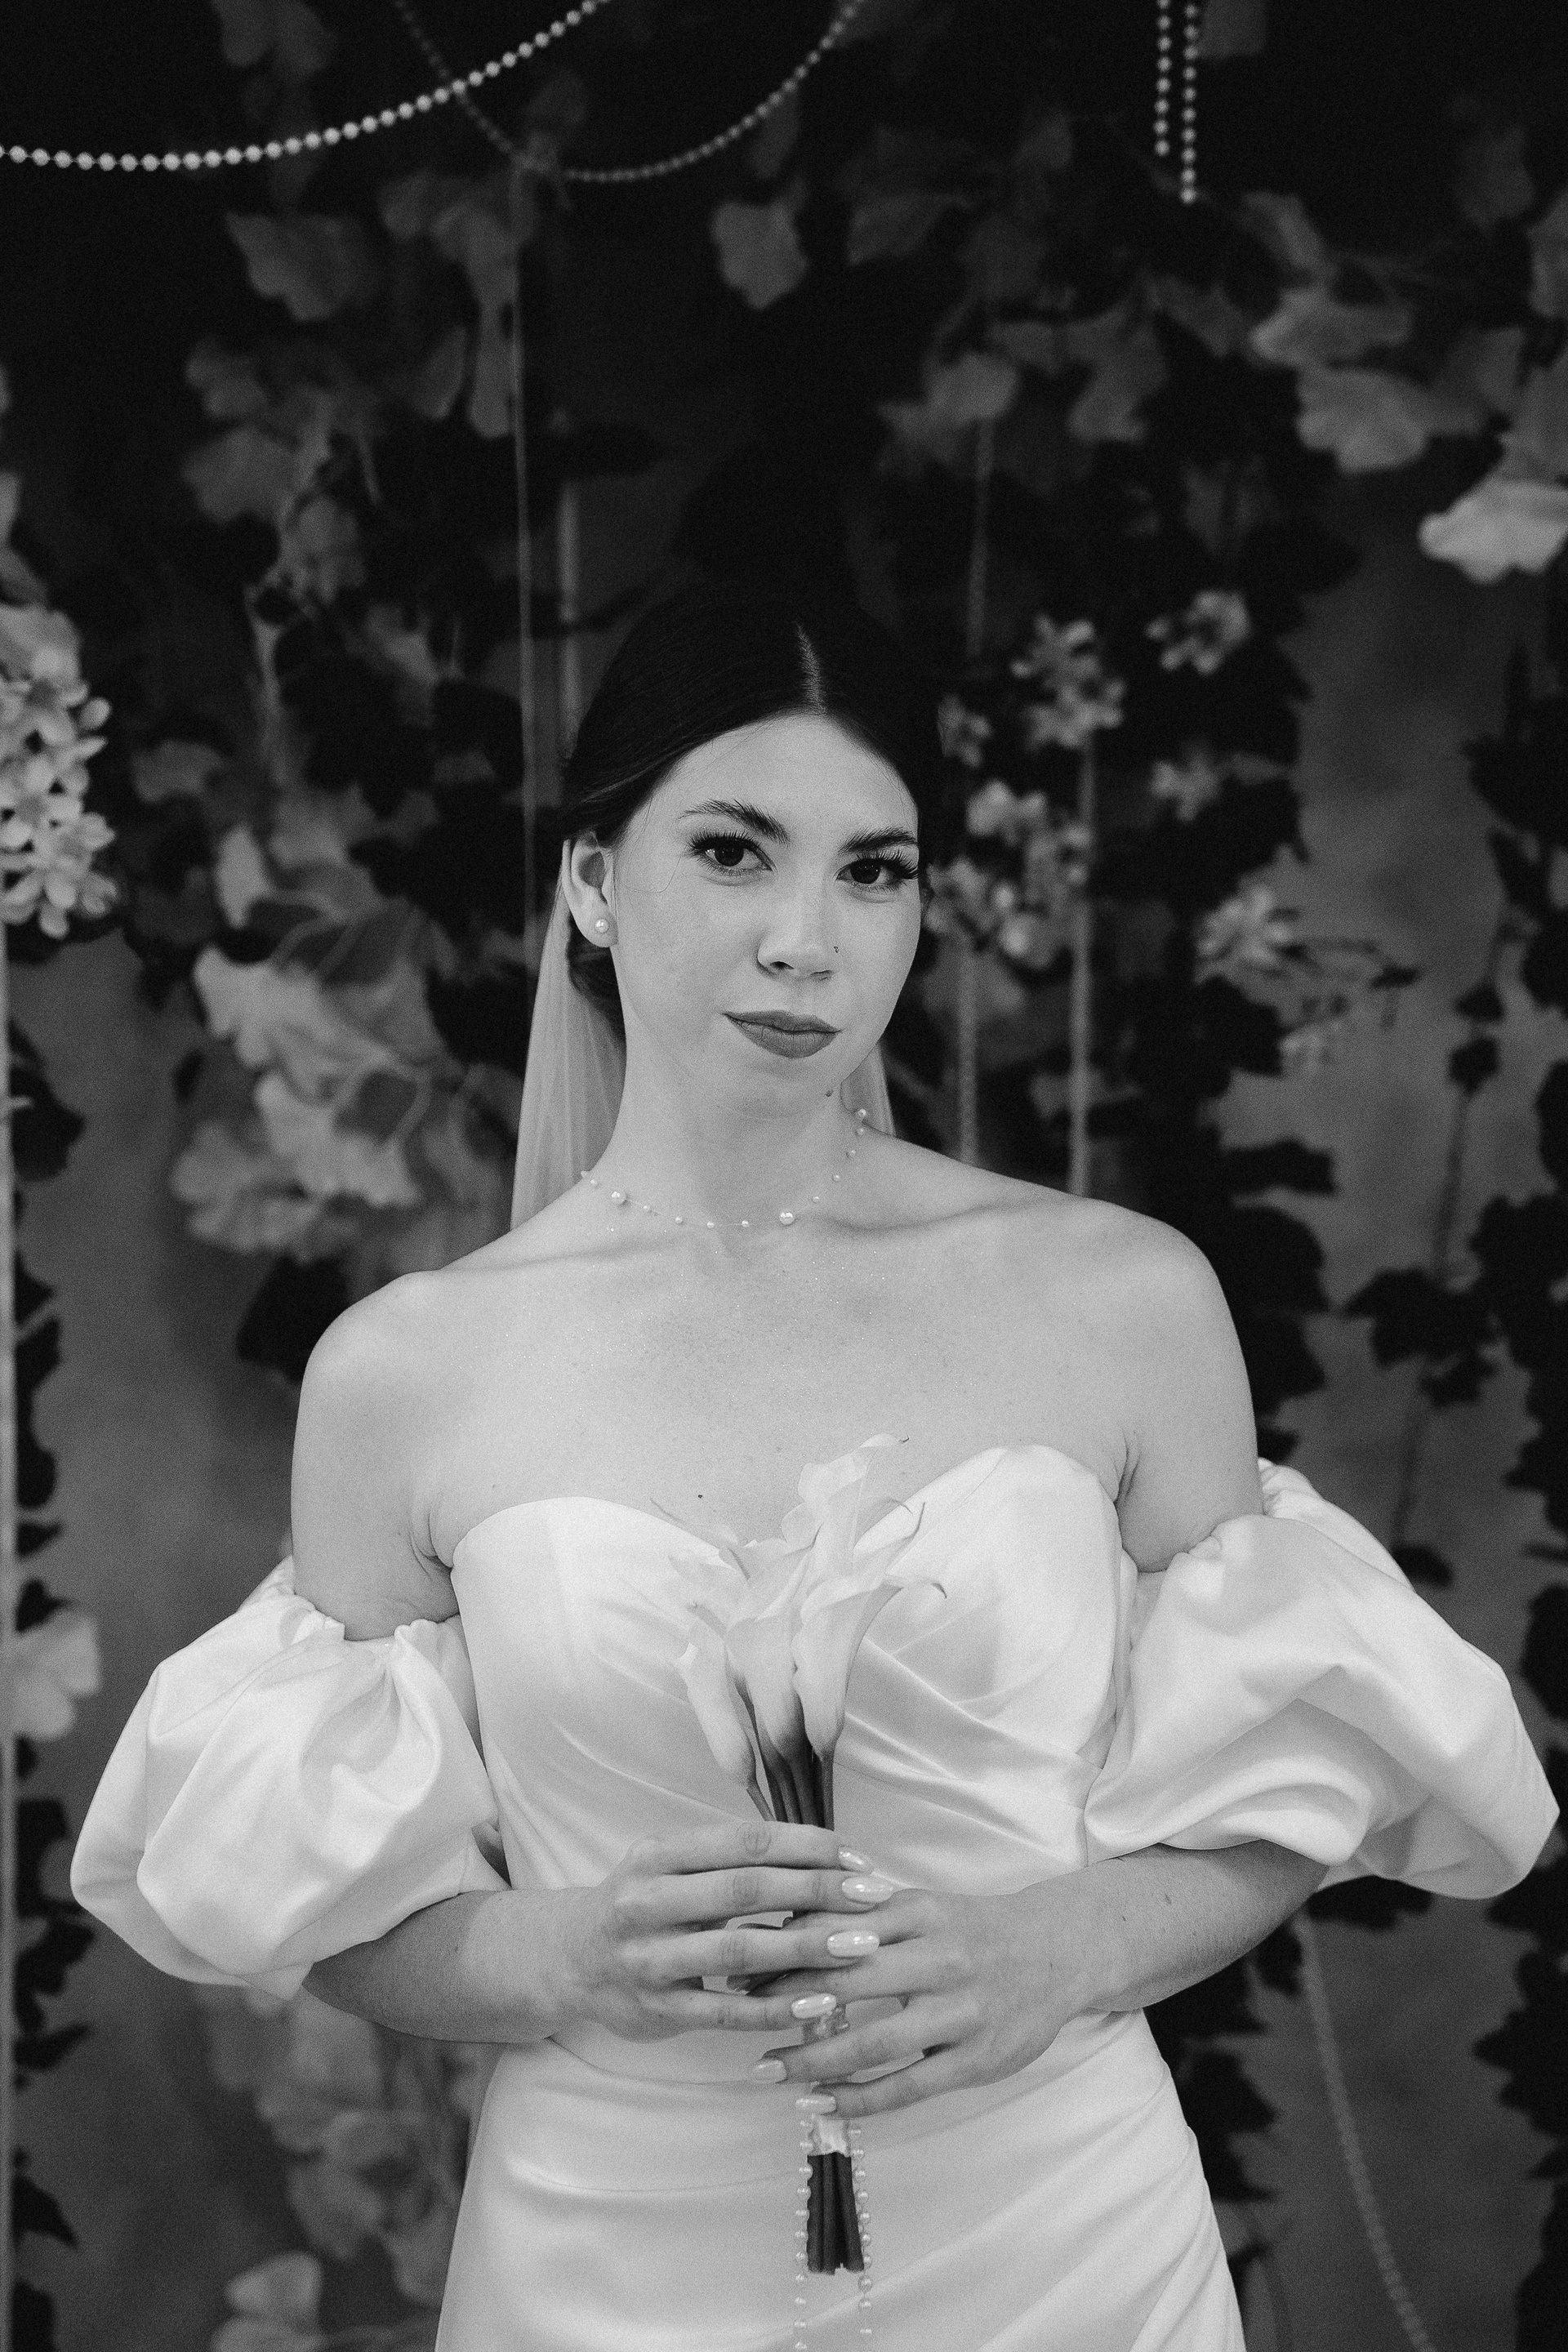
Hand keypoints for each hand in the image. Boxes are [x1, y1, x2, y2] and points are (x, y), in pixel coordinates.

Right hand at [542, 1817, 904, 2044]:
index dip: (806, 1845)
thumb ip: (730, 1860)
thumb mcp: (670, 1866)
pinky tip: (819, 2005)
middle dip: (816, 1890)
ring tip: (860, 1947)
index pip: (744, 1841)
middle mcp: (648, 1900)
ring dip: (805, 1947)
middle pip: (745, 1890)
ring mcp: (648, 1958)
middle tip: (874, 1896)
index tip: (857, 1856)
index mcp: (659, 1854)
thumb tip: (822, 1855)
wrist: (567, 1960)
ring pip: (737, 1951)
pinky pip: (724, 2012)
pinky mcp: (655, 2010)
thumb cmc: (643, 1904)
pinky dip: (775, 2009)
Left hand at [750, 1878, 1088, 2119]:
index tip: (740, 1970)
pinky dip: (859, 2100)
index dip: (786, 1953)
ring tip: (768, 2071)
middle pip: (850, 1982)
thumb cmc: (970, 1929)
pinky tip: (820, 2105)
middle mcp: (940, 1958)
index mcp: (920, 1912)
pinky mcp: (978, 2060)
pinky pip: (908, 2087)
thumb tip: (780, 1925)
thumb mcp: (919, 1907)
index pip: (839, 1931)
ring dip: (814, 2061)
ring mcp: (961, 2013)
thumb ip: (860, 1916)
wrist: (1058, 1951)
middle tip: (739, 2021)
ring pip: (875, 2043)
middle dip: (789, 2005)